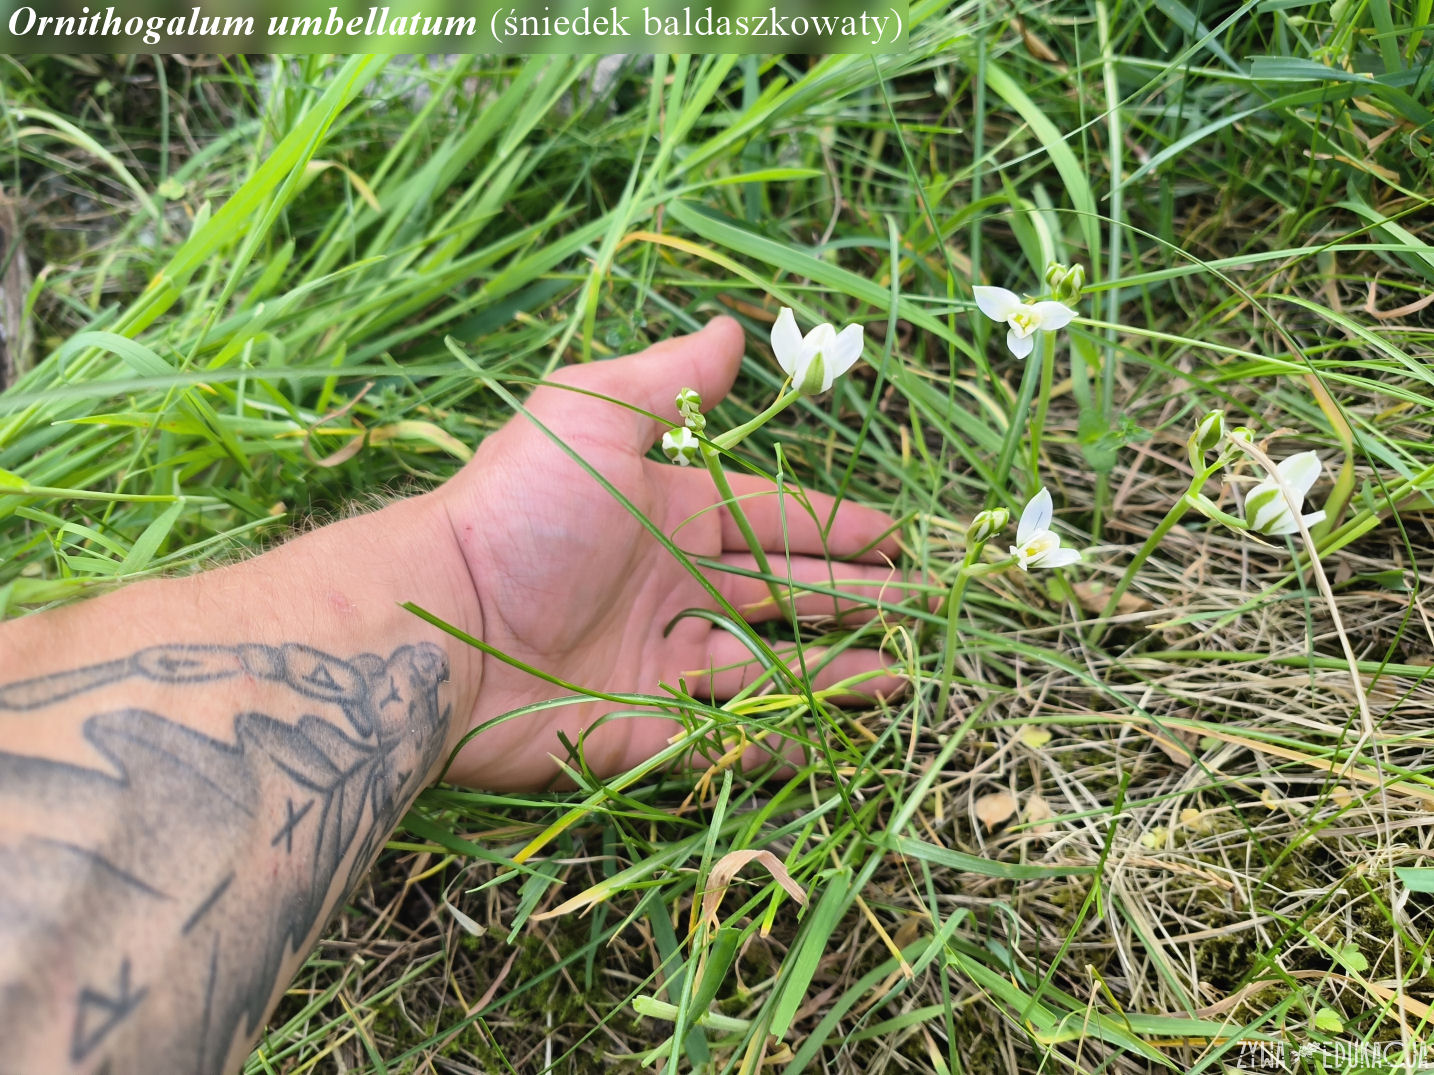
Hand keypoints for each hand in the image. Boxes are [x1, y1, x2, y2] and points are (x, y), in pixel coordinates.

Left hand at [435, 317, 907, 789]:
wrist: (438, 628)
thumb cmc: (515, 514)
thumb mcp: (588, 416)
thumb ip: (666, 382)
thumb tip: (731, 327)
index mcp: (668, 514)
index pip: (774, 518)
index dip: (836, 527)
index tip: (896, 538)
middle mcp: (671, 586)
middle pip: (784, 592)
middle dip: (854, 597)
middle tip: (920, 609)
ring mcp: (659, 661)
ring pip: (770, 666)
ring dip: (837, 670)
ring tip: (902, 678)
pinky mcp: (643, 729)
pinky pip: (730, 735)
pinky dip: (783, 739)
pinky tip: (835, 743)